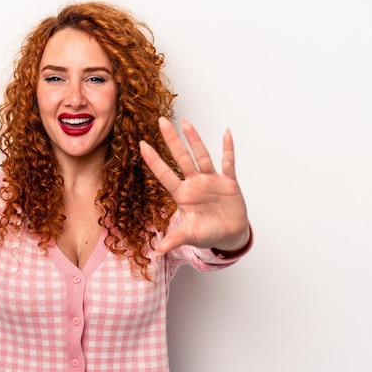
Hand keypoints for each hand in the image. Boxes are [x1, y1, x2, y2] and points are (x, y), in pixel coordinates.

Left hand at [139, 117, 249, 253]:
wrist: (229, 235)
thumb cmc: (207, 233)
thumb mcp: (190, 236)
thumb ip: (175, 240)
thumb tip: (158, 251)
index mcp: (182, 195)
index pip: (165, 174)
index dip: (154, 160)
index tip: (141, 144)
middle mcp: (194, 183)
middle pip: (180, 158)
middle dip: (171, 140)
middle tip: (160, 121)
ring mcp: (211, 180)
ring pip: (201, 156)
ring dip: (195, 139)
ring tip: (186, 122)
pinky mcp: (228, 182)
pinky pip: (228, 162)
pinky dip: (228, 148)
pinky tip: (227, 133)